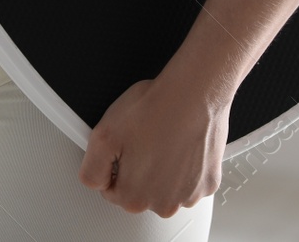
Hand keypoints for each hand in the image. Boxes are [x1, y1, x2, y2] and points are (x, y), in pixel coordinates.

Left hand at [77, 60, 228, 215]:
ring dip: (162, 169)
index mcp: (134, 198)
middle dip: (137, 169)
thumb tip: (94, 181)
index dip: (114, 164)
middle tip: (142, 140)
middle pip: (140, 193)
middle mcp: (163, 205)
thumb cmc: (154, 110)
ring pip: (165, 187)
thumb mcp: (102, 136)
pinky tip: (181, 144)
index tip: (123, 146)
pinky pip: (189, 180)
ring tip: (162, 139)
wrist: (193, 93)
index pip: (112, 190)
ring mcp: (189, 195)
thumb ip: (91, 169)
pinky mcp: (208, 182)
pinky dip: (185, 166)